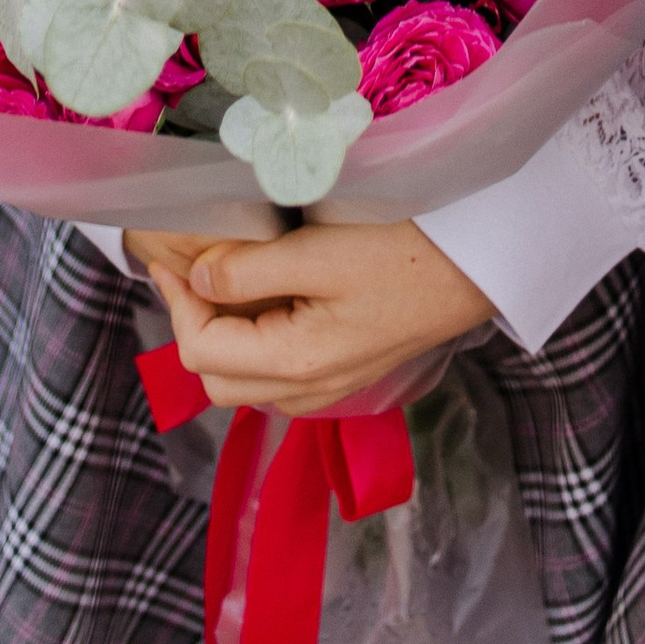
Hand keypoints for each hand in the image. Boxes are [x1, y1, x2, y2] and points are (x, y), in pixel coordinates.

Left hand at [135, 220, 493, 415]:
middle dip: (193, 323)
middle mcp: (306, 391)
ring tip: (223, 277)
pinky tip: (265, 296)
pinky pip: (275, 371)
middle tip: (191, 268)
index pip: (201, 350)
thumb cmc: (402, 253)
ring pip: (244, 378)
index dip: (177, 303)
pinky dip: (254, 338)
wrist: (473, 267)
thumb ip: (247, 270)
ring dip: (221, 333)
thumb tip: (197, 277)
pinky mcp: (342, 372)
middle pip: (216, 376)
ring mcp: (327, 387)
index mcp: (294, 364)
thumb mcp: (317, 251)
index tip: (171, 258)